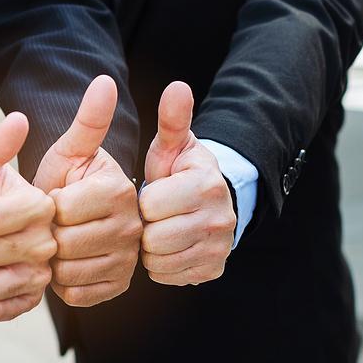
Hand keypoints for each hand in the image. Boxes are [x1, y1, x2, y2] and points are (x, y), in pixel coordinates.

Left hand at [33, 76, 141, 306]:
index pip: (63, 210)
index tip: (54, 198)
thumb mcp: (76, 149)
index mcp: (121, 190)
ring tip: (58, 241)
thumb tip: (104, 80)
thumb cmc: (74, 180)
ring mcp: (133, 262)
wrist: (83, 222)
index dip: (48, 207)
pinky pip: (76, 294)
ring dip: (53, 261)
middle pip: (65, 243)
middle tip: (52, 224)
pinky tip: (67, 264)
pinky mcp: (121, 288)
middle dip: (49, 235)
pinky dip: (62, 283)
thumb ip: (90, 119)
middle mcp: (136, 228)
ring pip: (69, 272)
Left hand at [140, 82, 235, 285]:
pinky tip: (165, 246)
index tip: (147, 194)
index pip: (150, 206)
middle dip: (144, 227)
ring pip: (159, 259)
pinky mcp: (212, 270)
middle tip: (148, 216)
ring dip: (149, 248)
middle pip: (154, 237)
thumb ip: (172, 120)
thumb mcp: (173, 144)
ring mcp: (219, 248)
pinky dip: (160, 264)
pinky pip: (168, 275)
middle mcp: (220, 219)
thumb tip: (177, 87)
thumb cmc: (178, 171)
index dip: (141, 202)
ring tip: (155, 229)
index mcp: (206, 185)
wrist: (206, 204)